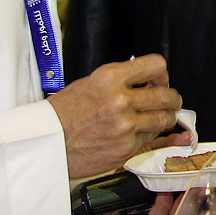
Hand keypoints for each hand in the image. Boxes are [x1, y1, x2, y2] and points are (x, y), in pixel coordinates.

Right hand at [48, 55, 182, 178]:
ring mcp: (125, 126)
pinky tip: (138, 132)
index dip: (161, 74)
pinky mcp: (126, 149)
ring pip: (164, 119)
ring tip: (156, 117)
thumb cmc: (62, 114)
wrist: (46, 144)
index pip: (156, 65)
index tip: (158, 80)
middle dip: (170, 98)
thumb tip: (146, 81)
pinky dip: (148, 136)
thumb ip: (120, 80)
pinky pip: (151, 139)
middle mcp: (120, 101)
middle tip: (167, 101)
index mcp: (109, 78)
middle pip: (167, 95)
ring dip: (164, 118)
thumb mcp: (89, 83)